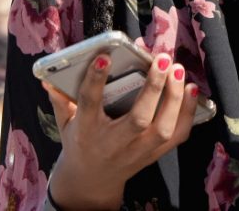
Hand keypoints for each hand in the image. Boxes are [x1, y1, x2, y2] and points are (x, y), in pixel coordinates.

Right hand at [45, 52, 197, 209]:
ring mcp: (137, 152)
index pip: (89, 104)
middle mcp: (114, 143)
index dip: (96, 80)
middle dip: (152, 88)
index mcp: (87, 130)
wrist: (92, 180)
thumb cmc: (80, 141)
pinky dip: (187, 114)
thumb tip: (47, 76)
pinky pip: (176, 137)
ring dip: (174, 99)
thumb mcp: (65, 122)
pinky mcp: (153, 155)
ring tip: (177, 70)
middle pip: (137, 119)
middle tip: (161, 60)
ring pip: (162, 129)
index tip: (104, 57)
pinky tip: (191, 90)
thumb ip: (60, 99)